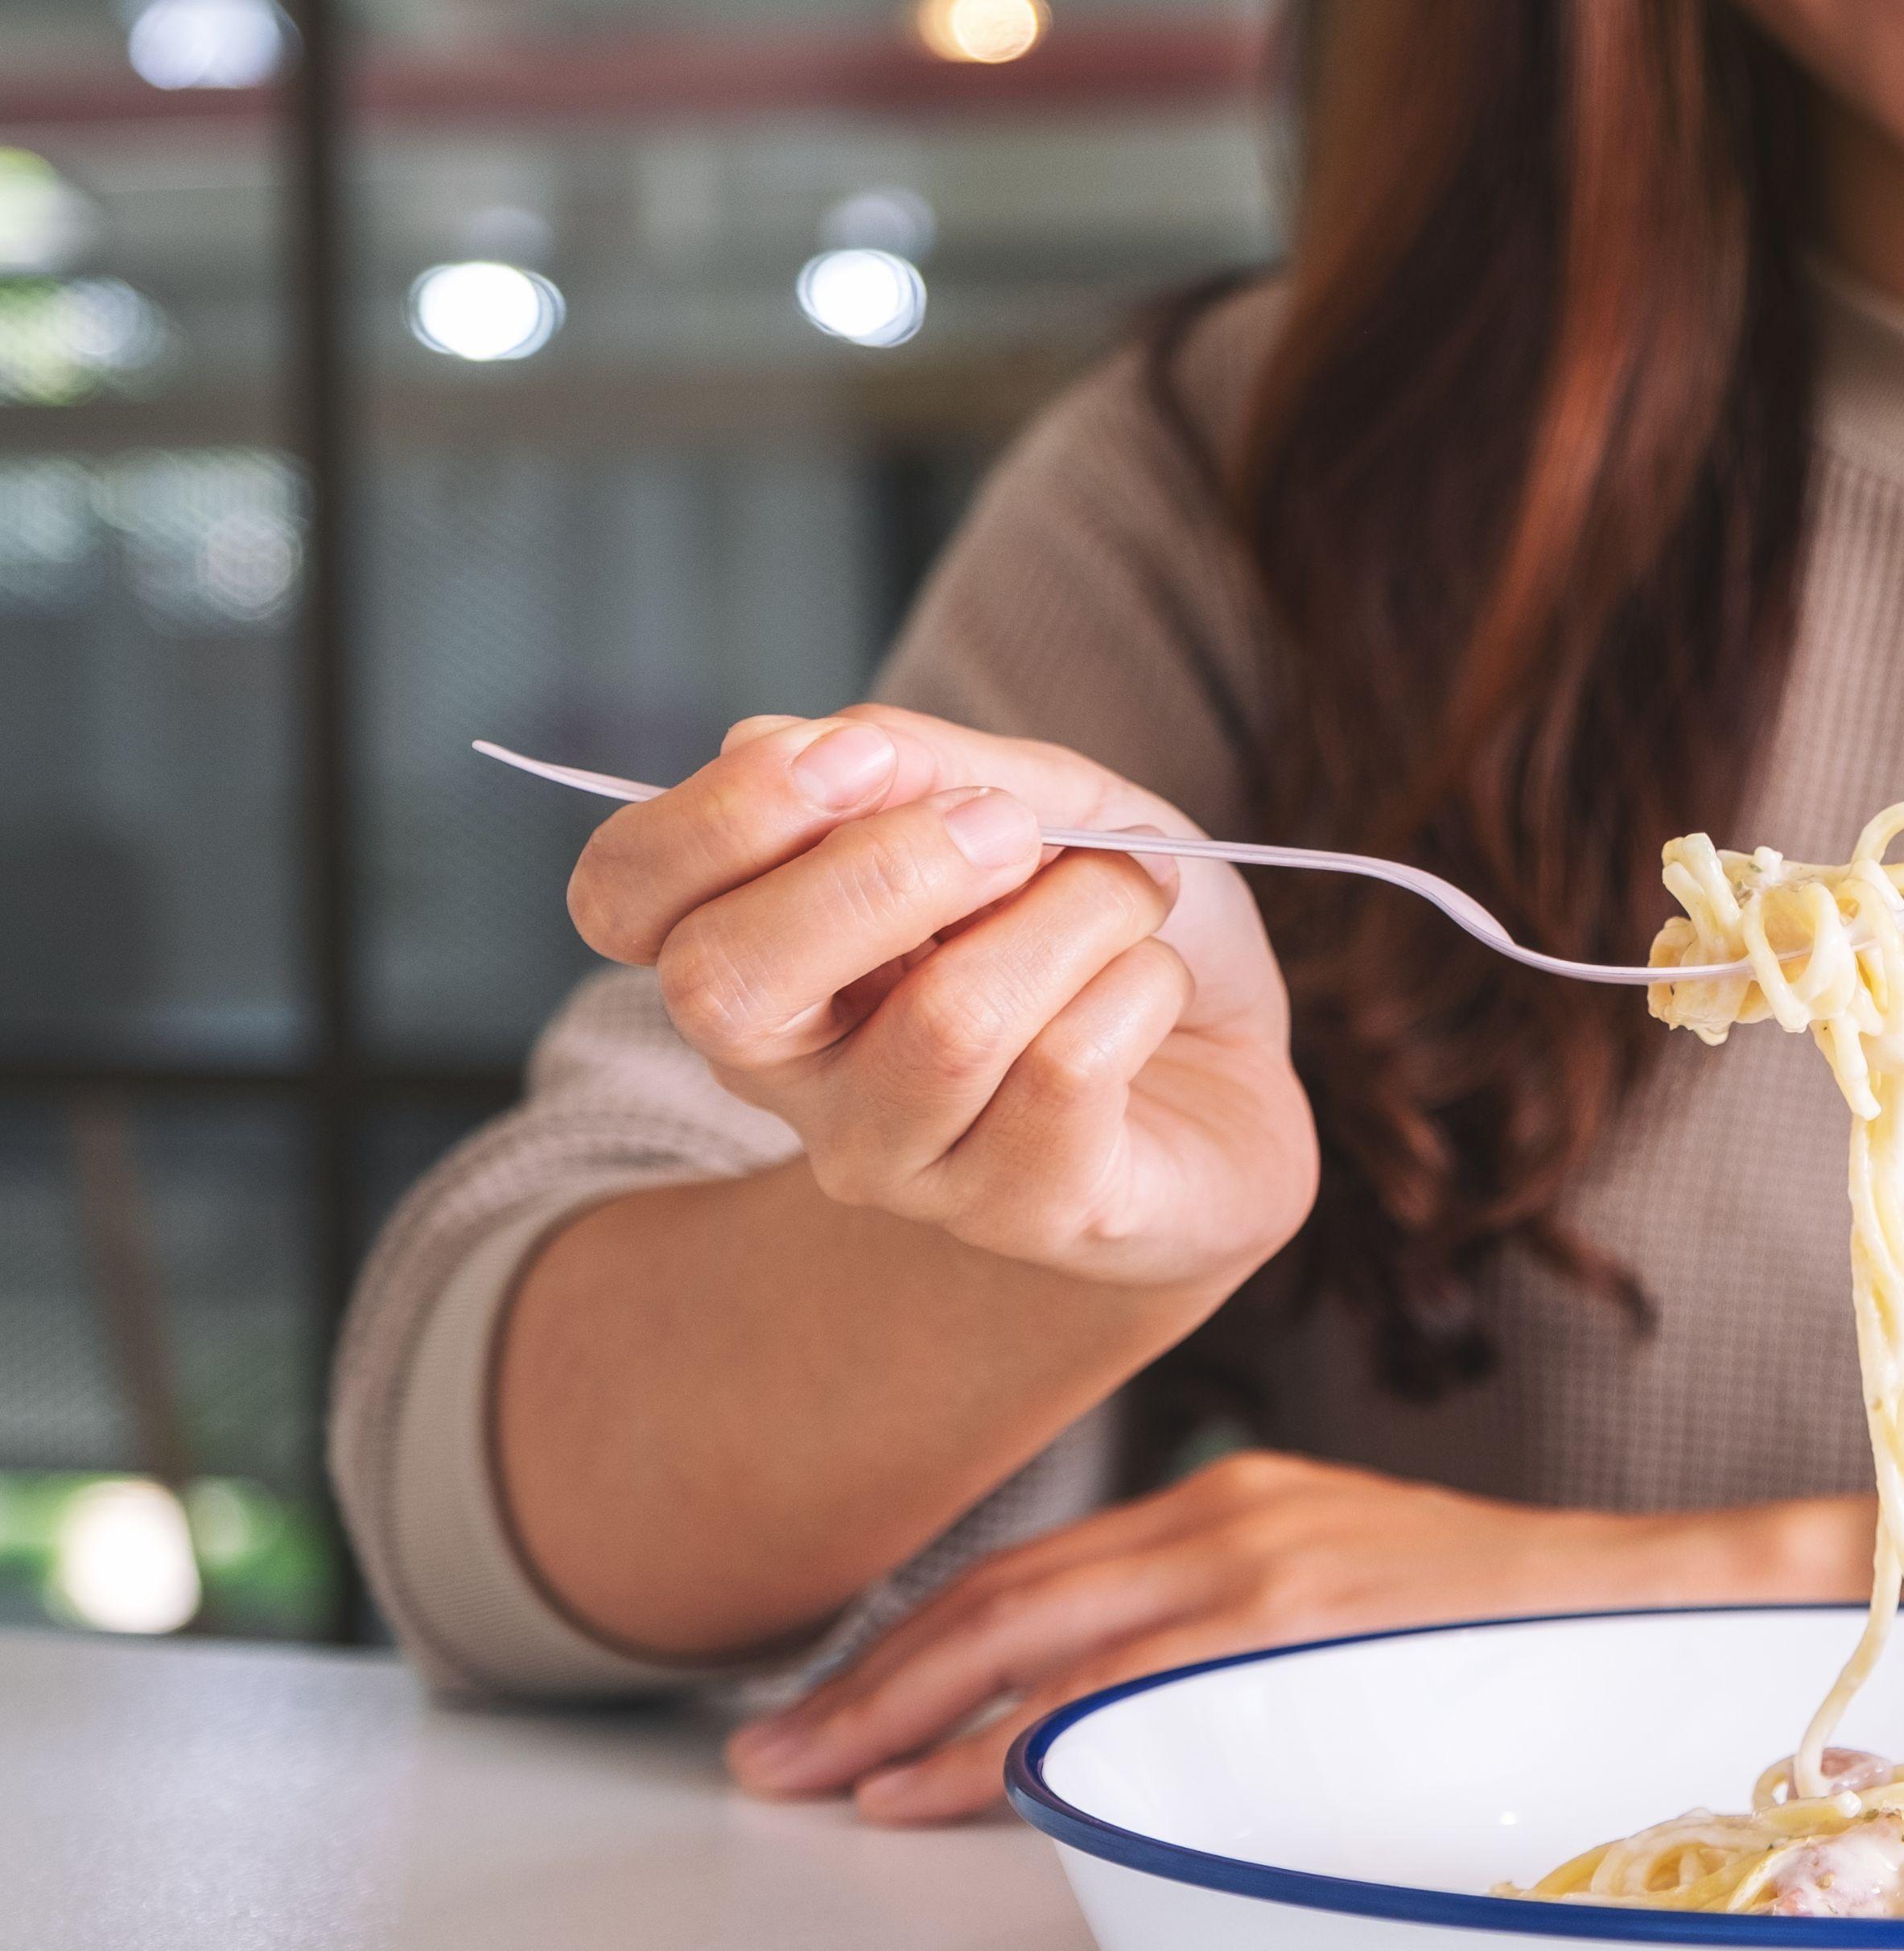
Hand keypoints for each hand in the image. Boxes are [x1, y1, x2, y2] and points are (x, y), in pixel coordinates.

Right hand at [566, 705, 1311, 1289]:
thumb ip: (924, 765)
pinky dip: (1142, 983)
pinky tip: (1154, 986)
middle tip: (1013, 829)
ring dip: (1076, 914)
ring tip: (1134, 896)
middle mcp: (790, 1069)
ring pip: (945, 1023)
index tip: (867, 758)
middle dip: (887, 871)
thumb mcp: (1033, 800)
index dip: (723, 814)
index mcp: (757, 945)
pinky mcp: (1019, 1212)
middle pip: (723, 984)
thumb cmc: (1101, 922)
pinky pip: (1067, 1072)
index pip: (622, 895)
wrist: (1234, 1063)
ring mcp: (893, 1157)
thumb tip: (785, 738)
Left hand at [723, 1450, 1831, 1824]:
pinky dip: (1023, 1741)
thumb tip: (1087, 1728)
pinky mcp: (1297, 1620)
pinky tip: (958, 1786)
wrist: (1643, 1597)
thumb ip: (1220, 1635)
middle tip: (775, 1757)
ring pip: (1039, 1639)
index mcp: (1227, 1503)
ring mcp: (1260, 1564)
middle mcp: (1226, 1516)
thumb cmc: (1497, 1627)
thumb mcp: (1336, 1600)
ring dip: (913, 1719)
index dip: (906, 1647)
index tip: (824, 1714)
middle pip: (1000, 1600)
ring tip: (830, 1782)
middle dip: (870, 1684)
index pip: (1025, 1575)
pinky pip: (1127, 1688)